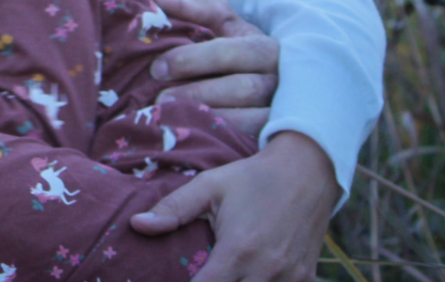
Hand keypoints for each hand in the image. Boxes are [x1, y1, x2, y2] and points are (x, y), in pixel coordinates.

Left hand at [131, 131, 335, 280]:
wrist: (308, 171)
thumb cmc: (252, 177)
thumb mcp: (209, 185)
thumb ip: (173, 208)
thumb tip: (136, 224)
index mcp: (238, 251)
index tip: (168, 278)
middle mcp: (266, 271)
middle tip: (200, 273)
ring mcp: (290, 278)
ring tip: (221, 275)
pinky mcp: (305, 278)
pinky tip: (247, 277)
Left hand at [150, 0, 277, 134]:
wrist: (275, 88)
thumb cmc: (240, 54)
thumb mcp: (226, 26)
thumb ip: (197, 8)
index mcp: (265, 48)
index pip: (232, 51)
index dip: (193, 59)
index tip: (158, 68)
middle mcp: (281, 81)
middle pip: (242, 88)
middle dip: (198, 92)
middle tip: (159, 98)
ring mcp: (284, 112)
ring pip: (251, 118)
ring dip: (208, 118)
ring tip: (171, 116)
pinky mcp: (280, 139)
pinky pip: (254, 141)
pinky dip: (226, 138)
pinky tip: (198, 137)